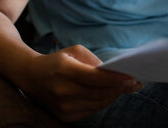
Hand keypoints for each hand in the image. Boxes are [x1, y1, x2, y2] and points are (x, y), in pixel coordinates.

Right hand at [24, 45, 141, 121]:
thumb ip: (94, 60)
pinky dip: (103, 102)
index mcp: (64, 70)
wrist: (32, 76)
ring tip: (126, 87)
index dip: (115, 78)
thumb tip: (114, 72)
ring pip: (97, 104)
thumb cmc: (58, 60)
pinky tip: (111, 94)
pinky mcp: (64, 116)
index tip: (131, 77)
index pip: (95, 78)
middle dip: (119, 88)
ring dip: (114, 96)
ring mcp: (62, 106)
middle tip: (134, 82)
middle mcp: (62, 91)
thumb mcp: (74, 51)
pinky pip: (91, 110)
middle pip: (99, 93)